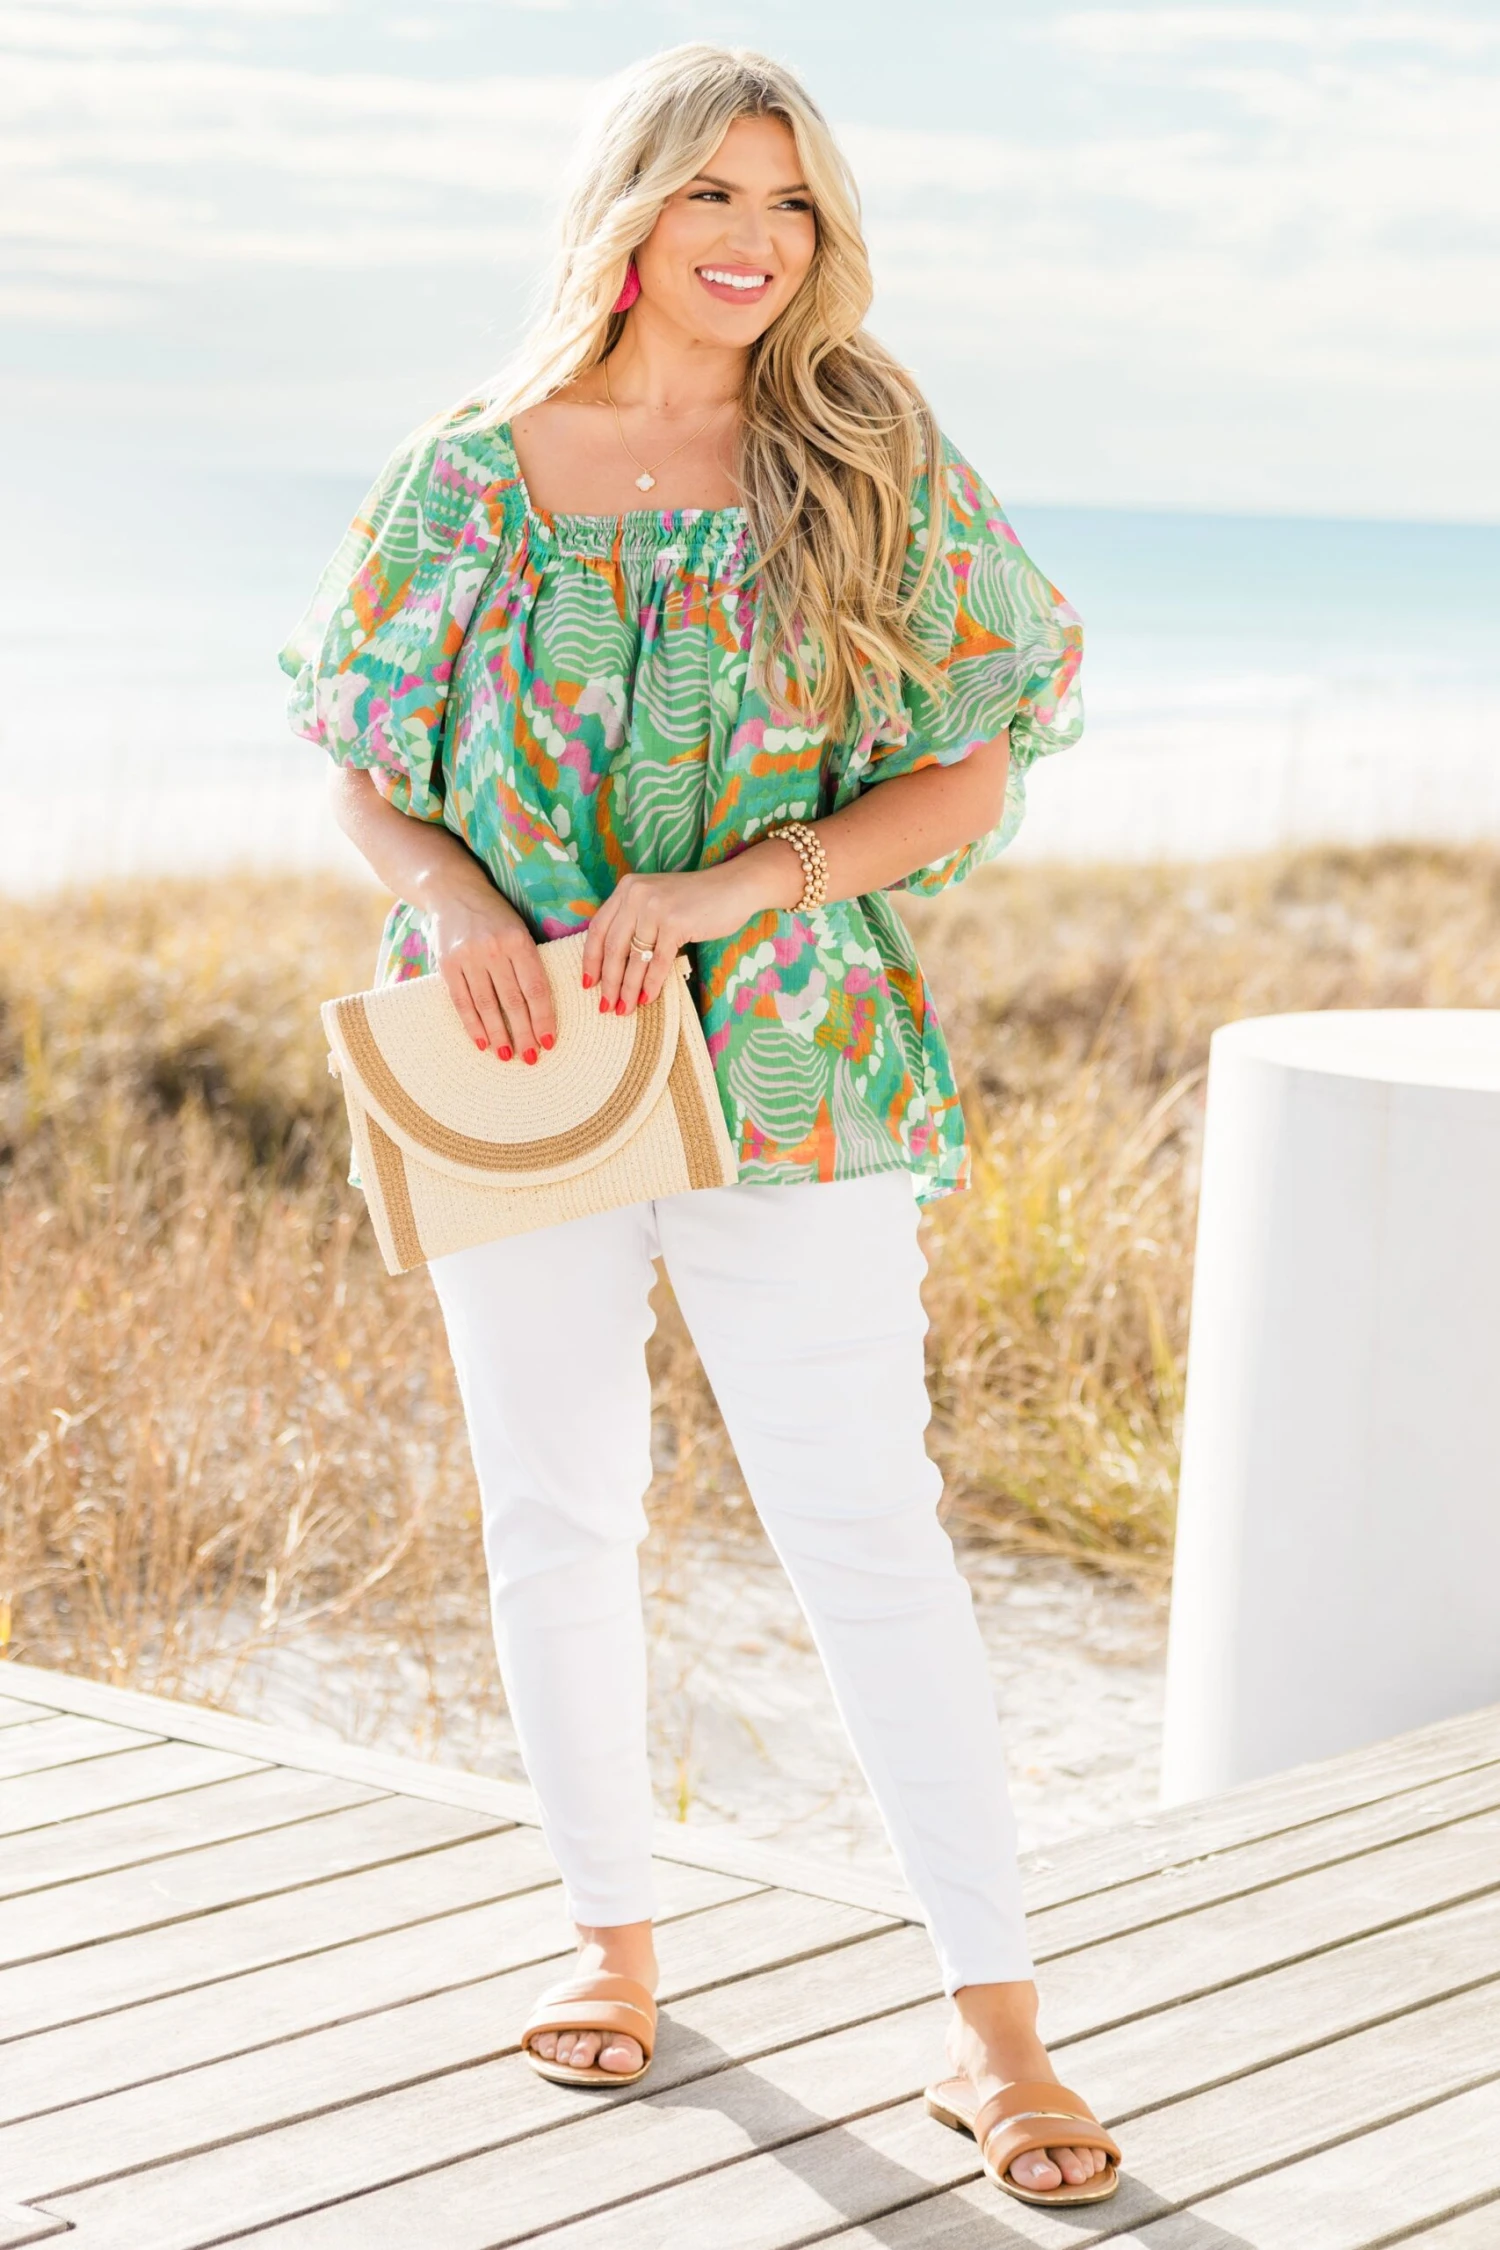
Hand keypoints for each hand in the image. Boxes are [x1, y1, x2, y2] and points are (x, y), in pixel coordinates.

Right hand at [423, 881, 554, 1063]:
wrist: (452, 891)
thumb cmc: (494, 916)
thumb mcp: (518, 929)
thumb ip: (528, 962)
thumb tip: (542, 1007)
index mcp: (519, 940)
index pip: (535, 988)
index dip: (544, 1018)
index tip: (549, 1042)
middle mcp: (494, 949)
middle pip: (513, 1001)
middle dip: (524, 1033)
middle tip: (532, 1058)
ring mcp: (468, 957)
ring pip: (487, 1005)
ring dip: (498, 1035)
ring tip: (508, 1056)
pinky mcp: (447, 964)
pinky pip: (461, 1001)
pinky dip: (472, 1025)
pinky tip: (482, 1043)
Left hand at [583, 849, 800, 1013]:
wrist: (734, 888)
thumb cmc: (696, 901)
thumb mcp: (657, 902)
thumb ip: (635, 921)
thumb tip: (614, 965)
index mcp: (627, 888)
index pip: (598, 928)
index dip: (591, 959)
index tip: (588, 983)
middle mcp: (636, 895)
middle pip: (612, 947)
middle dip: (607, 981)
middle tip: (605, 1006)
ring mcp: (655, 908)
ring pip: (633, 957)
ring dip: (627, 988)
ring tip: (624, 1009)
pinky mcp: (675, 923)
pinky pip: (657, 961)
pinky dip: (651, 984)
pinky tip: (647, 998)